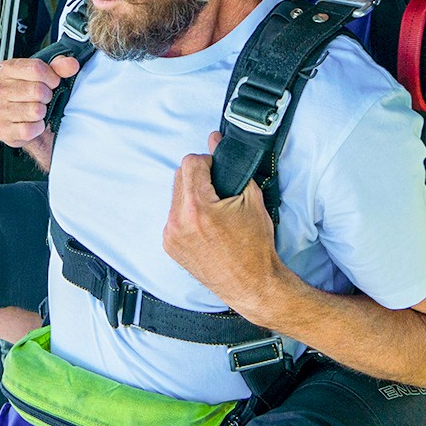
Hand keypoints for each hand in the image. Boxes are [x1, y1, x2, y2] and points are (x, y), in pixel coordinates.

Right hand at [0, 56, 80, 147]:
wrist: (21, 122)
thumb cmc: (30, 96)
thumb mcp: (44, 75)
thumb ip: (59, 67)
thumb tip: (71, 64)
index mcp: (3, 69)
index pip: (36, 68)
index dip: (51, 77)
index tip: (52, 83)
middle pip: (37, 90)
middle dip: (47, 96)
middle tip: (42, 99)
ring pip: (36, 111)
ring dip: (42, 113)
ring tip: (36, 111)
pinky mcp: (1, 131)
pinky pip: (30, 129)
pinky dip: (37, 128)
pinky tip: (32, 123)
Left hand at [162, 133, 284, 310]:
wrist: (251, 284)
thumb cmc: (255, 247)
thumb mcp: (253, 200)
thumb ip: (233, 167)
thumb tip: (216, 141)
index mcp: (198, 208)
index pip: (190, 162)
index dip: (208, 161)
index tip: (218, 170)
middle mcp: (178, 221)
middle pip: (180, 175)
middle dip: (198, 176)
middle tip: (218, 189)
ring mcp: (171, 235)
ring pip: (175, 195)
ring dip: (192, 194)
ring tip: (213, 208)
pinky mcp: (169, 245)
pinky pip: (173, 215)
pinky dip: (187, 212)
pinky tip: (205, 223)